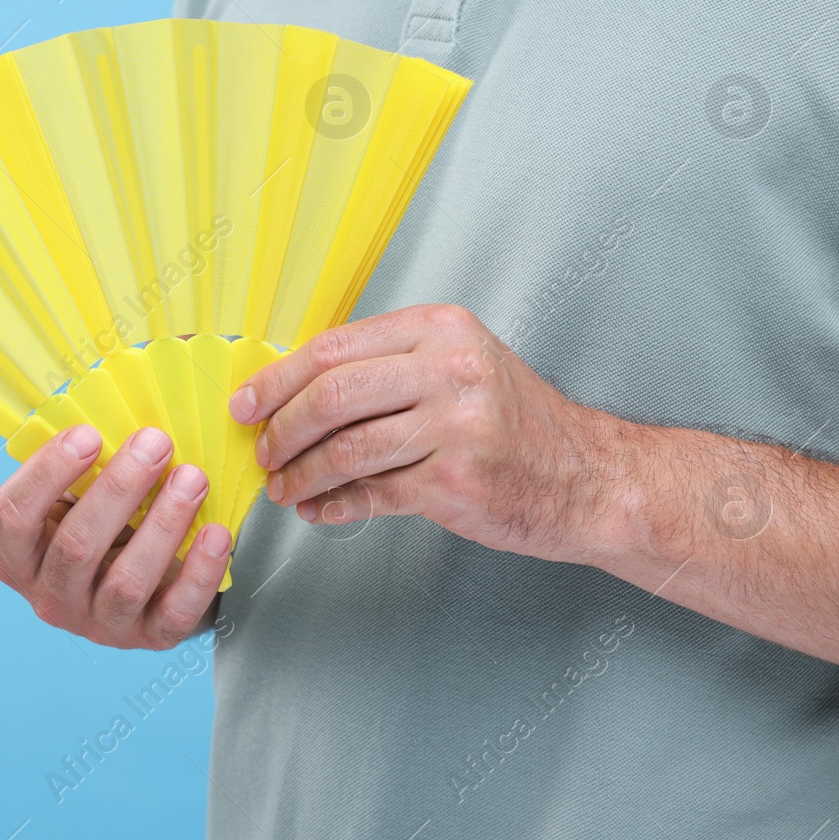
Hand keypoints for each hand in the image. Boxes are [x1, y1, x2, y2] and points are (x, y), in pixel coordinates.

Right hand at [0, 423, 232, 648]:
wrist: (141, 586)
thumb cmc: (101, 526)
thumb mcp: (74, 500)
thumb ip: (79, 468)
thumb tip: (109, 413)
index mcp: (17, 556)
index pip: (12, 518)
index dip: (47, 473)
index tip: (89, 434)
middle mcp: (50, 596)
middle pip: (75, 547)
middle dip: (119, 488)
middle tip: (155, 443)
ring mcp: (98, 624)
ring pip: (126, 582)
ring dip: (163, 524)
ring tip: (191, 479)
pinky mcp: (148, 639)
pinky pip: (174, 614)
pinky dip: (199, 572)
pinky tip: (215, 533)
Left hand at [230, 304, 621, 562]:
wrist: (592, 479)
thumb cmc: (515, 424)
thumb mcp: (460, 367)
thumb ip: (389, 367)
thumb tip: (295, 390)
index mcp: (439, 329)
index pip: (333, 348)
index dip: (277, 378)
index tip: (246, 404)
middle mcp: (449, 368)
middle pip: (331, 394)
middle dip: (281, 428)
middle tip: (262, 452)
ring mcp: (455, 425)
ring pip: (346, 447)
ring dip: (302, 473)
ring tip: (284, 487)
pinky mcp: (456, 480)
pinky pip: (373, 493)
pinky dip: (335, 505)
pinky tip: (318, 510)